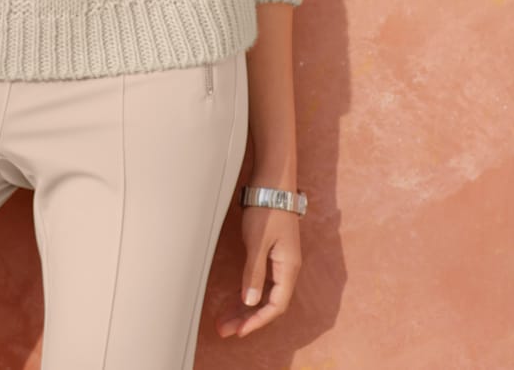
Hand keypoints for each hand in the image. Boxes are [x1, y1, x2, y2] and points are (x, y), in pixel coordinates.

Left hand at [216, 204, 301, 337]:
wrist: (272, 182)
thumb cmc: (267, 208)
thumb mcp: (258, 241)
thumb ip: (254, 272)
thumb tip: (250, 302)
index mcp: (288, 268)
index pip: (275, 306)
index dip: (257, 321)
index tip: (239, 330)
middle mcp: (286, 268)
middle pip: (268, 303)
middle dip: (247, 318)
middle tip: (225, 330)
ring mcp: (279, 260)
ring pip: (263, 293)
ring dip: (245, 307)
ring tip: (225, 319)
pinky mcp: (271, 253)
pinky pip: (261, 281)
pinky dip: (247, 292)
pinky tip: (235, 299)